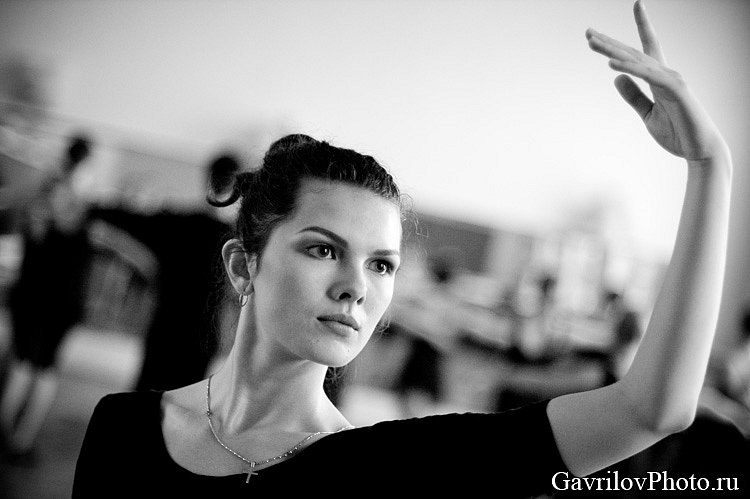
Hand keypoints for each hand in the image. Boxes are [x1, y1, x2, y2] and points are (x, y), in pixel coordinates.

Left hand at [586, 0, 726, 160]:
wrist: (698, 151)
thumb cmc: (677, 133)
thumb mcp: (646, 114)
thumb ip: (633, 96)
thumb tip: (616, 78)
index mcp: (659, 78)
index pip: (645, 49)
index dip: (640, 28)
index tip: (635, 7)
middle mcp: (666, 73)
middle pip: (633, 53)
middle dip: (609, 42)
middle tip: (587, 32)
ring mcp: (672, 80)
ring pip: (637, 60)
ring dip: (613, 51)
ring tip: (592, 43)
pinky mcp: (675, 90)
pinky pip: (648, 76)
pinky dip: (629, 68)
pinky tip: (611, 63)